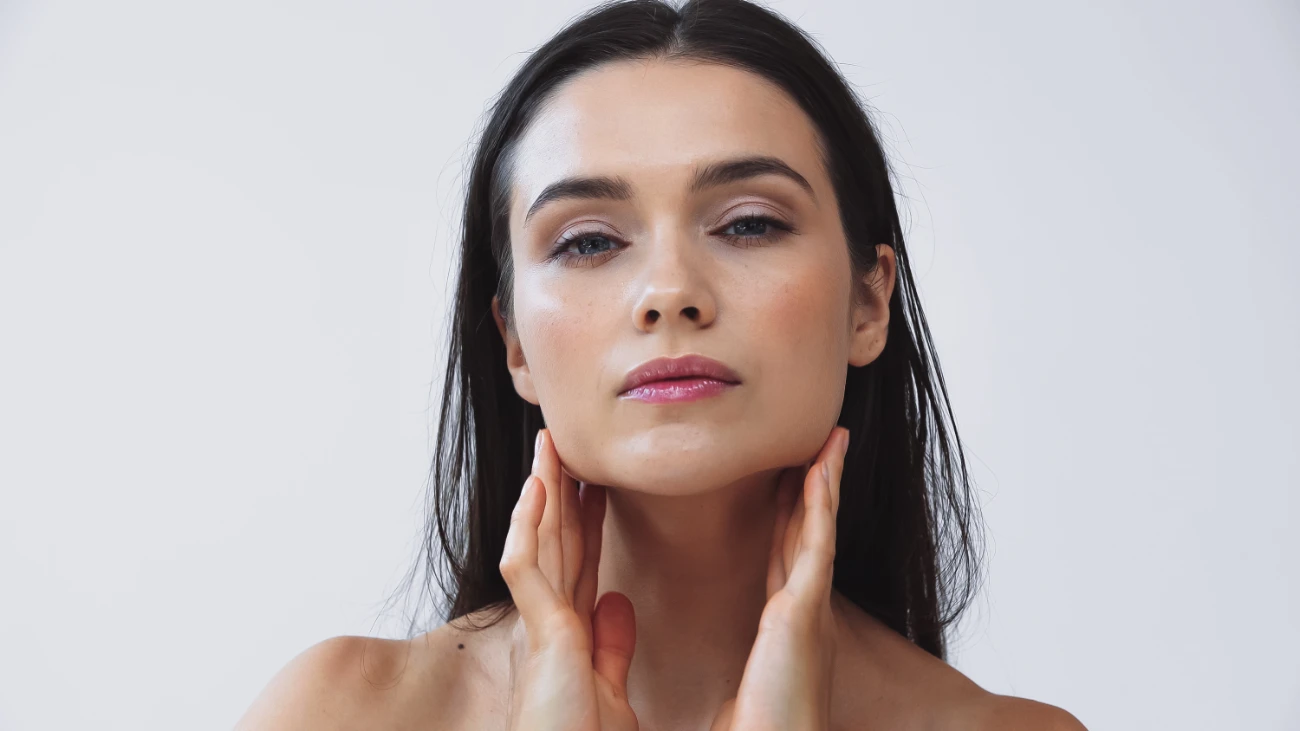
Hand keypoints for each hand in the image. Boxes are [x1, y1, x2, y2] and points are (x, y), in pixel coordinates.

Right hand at [499, 427, 639, 730]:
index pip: (579, 561)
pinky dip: (531, 527)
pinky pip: (527, 569)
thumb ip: (611, 645)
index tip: (597, 480)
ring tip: (549, 446)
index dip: (586, 518)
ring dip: (542, 493)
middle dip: (560, 493)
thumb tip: (616, 601)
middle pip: (556, 543)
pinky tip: (539, 489)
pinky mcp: (540, 638)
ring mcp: (541, 628)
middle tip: (565, 444)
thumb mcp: (610, 689)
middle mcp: (550, 625)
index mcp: (570, 635)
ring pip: (538, 544)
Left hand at [710, 426, 848, 730]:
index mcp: (787, 631)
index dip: (792, 518)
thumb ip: (737, 674)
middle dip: (814, 489)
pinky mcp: (804, 614)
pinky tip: (823, 468)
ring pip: (818, 529)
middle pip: (807, 534)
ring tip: (832, 439)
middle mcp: (805, 615)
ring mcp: (810, 611)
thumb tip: (722, 681)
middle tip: (820, 445)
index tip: (790, 482)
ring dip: (826, 481)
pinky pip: (816, 545)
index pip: (788, 559)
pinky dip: (821, 503)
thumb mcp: (740, 696)